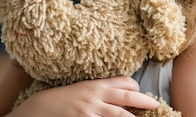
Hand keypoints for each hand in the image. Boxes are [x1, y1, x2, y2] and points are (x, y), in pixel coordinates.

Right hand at [10, 76, 159, 116]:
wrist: (38, 109)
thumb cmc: (60, 100)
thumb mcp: (81, 90)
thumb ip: (99, 91)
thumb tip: (116, 94)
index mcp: (96, 85)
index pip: (123, 82)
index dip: (135, 87)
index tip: (141, 92)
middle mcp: (95, 96)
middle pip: (127, 98)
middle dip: (144, 101)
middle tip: (156, 105)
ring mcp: (90, 111)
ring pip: (120, 115)